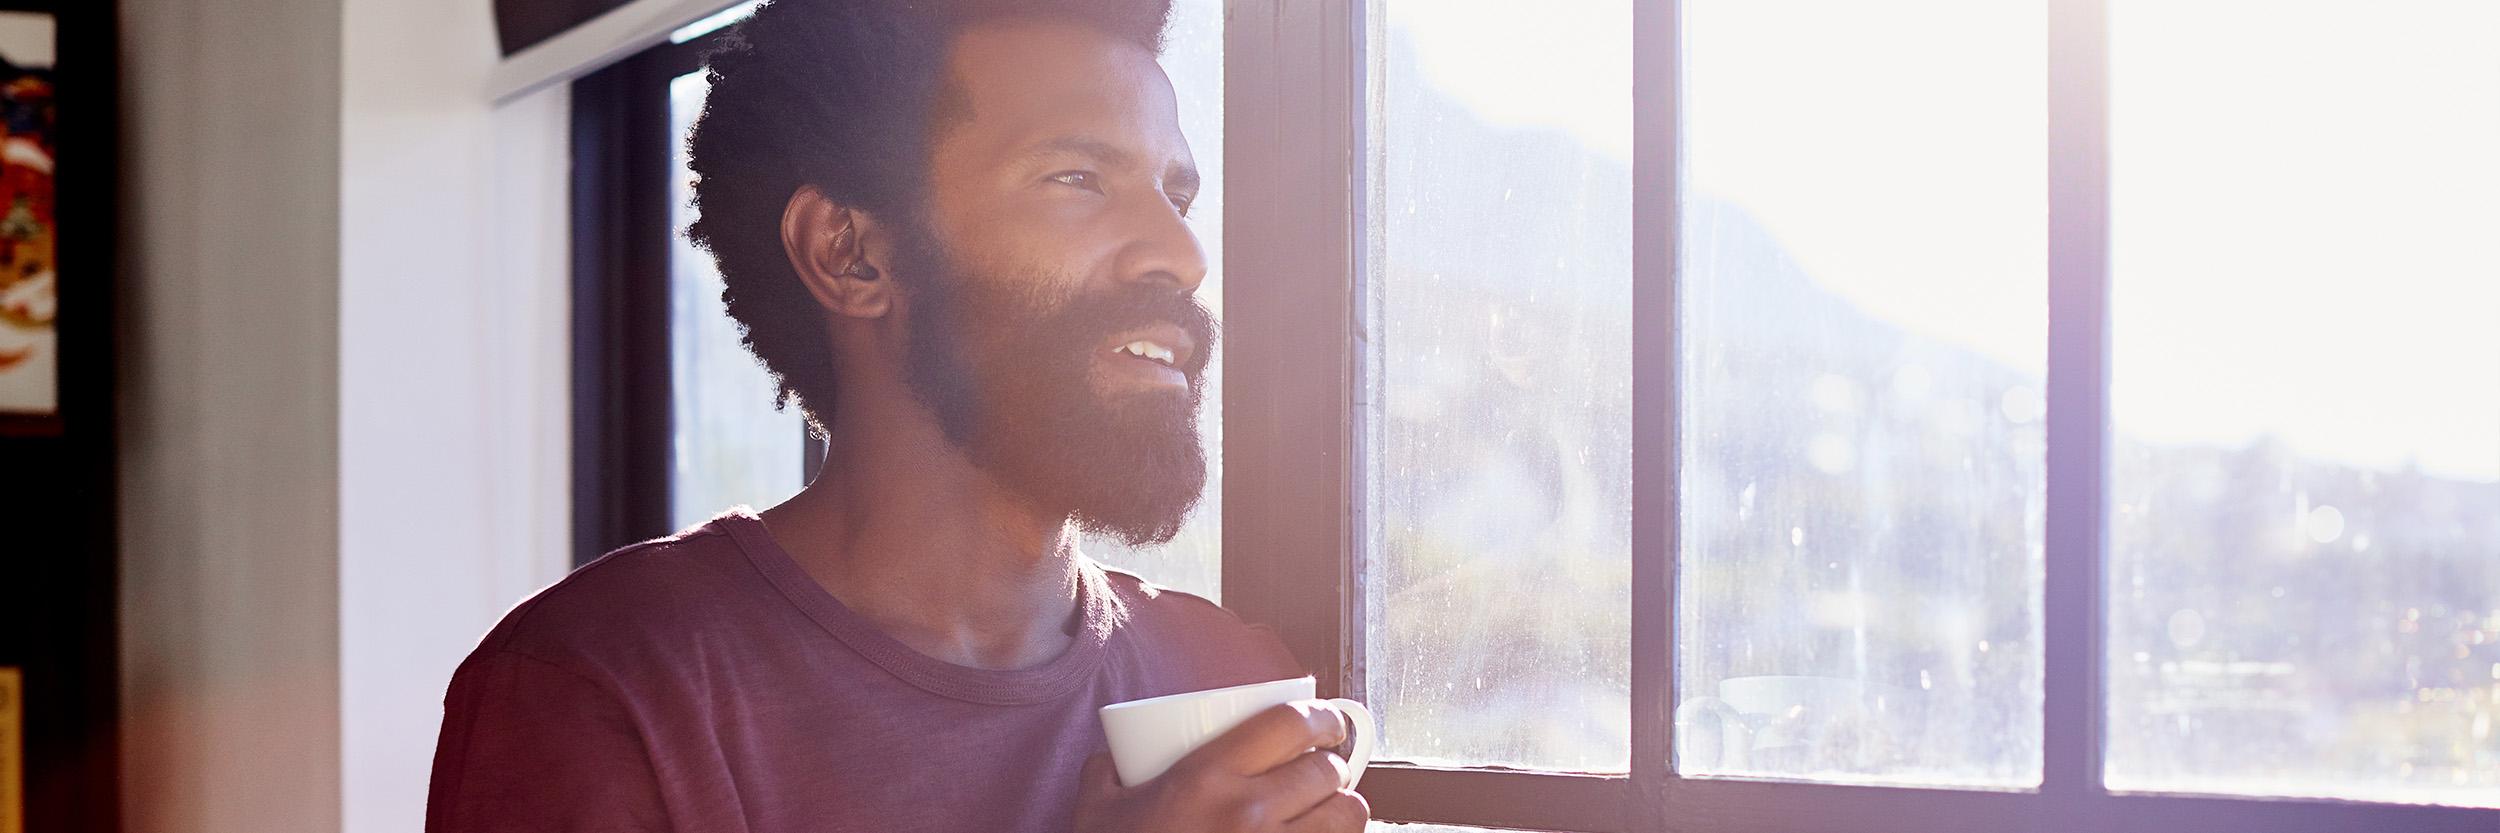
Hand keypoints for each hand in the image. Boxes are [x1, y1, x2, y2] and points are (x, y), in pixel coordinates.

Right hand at [1074, 700, 1371, 832]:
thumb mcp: (1097, 812)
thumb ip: (1106, 772)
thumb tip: (1115, 756)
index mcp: (1207, 778)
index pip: (1288, 723)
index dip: (1320, 716)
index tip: (1325, 722)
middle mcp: (1249, 813)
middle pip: (1327, 769)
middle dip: (1331, 766)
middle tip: (1318, 772)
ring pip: (1349, 815)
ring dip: (1342, 808)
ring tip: (1325, 811)